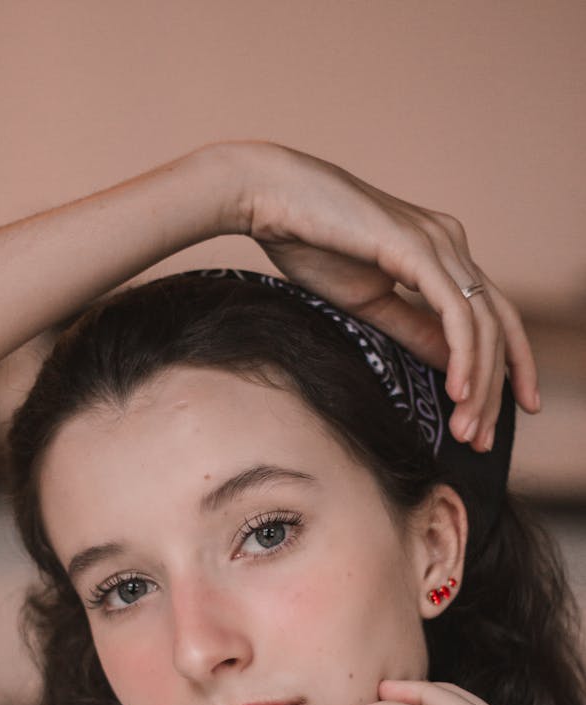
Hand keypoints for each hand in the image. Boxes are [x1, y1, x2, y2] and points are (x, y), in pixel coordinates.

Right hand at [235, 142, 538, 452]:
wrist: (270, 199)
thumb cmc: (309, 243)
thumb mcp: (369, 301)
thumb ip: (413, 328)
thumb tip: (451, 365)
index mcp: (439, 254)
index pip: (487, 319)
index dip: (498, 371)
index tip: (488, 422)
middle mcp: (450, 243)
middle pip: (497, 325)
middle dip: (498, 387)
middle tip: (483, 441)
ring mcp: (439, 242)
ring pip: (482, 324)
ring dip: (480, 384)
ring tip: (468, 429)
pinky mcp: (419, 248)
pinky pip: (455, 312)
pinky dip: (464, 355)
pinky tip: (459, 392)